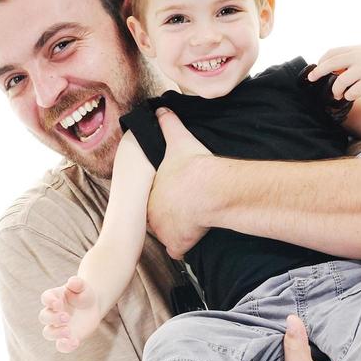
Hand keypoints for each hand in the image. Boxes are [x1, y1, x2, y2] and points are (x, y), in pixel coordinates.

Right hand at [39, 276, 99, 352]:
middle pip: (44, 317)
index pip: (46, 298)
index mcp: (54, 297)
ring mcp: (58, 327)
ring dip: (56, 333)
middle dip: (53, 318)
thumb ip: (77, 283)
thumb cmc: (84, 294)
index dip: (49, 301)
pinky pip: (61, 345)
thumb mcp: (83, 286)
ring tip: (68, 331)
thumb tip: (72, 282)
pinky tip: (75, 342)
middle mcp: (53, 313)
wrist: (92, 307)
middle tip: (66, 317)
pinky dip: (65, 346)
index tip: (58, 304)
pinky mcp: (66, 338)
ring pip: (48, 333)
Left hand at [146, 108, 215, 259]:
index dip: (162, 197)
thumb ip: (168, 124)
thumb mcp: (178, 139)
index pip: (151, 198)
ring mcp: (164, 231)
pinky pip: (177, 251)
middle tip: (182, 210)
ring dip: (175, 232)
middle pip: (156, 218)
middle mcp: (153, 214)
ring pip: (166, 235)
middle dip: (167, 215)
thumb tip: (162, 109)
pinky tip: (191, 241)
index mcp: (151, 192)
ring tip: (189, 226)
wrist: (208, 190)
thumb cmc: (193, 166)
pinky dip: (183, 248)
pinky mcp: (178, 244)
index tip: (174, 195)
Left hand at [307, 44, 360, 102]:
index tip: (317, 68)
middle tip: (312, 79)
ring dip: (336, 90)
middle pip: (331, 64)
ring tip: (337, 94)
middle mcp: (359, 58)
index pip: (332, 52)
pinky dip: (348, 95)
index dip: (322, 61)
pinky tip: (350, 96)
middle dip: (318, 72)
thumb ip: (350, 55)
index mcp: (356, 50)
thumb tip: (331, 63)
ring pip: (340, 82)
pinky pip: (353, 92)